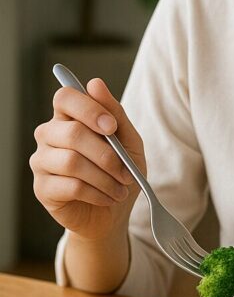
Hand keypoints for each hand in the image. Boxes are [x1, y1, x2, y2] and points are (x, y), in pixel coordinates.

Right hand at [30, 78, 146, 242]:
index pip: (65, 97)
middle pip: (72, 132)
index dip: (88, 108)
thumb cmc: (121, 172)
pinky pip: (71, 186)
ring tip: (120, 189)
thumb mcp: (129, 142)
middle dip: (107, 155)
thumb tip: (95, 83)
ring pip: (72, 161)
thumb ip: (115, 113)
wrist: (114, 214)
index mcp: (69, 117)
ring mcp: (42, 161)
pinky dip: (97, 193)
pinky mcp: (42, 188)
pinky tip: (107, 197)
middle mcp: (49, 135)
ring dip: (105, 177)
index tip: (112, 127)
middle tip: (127, 172)